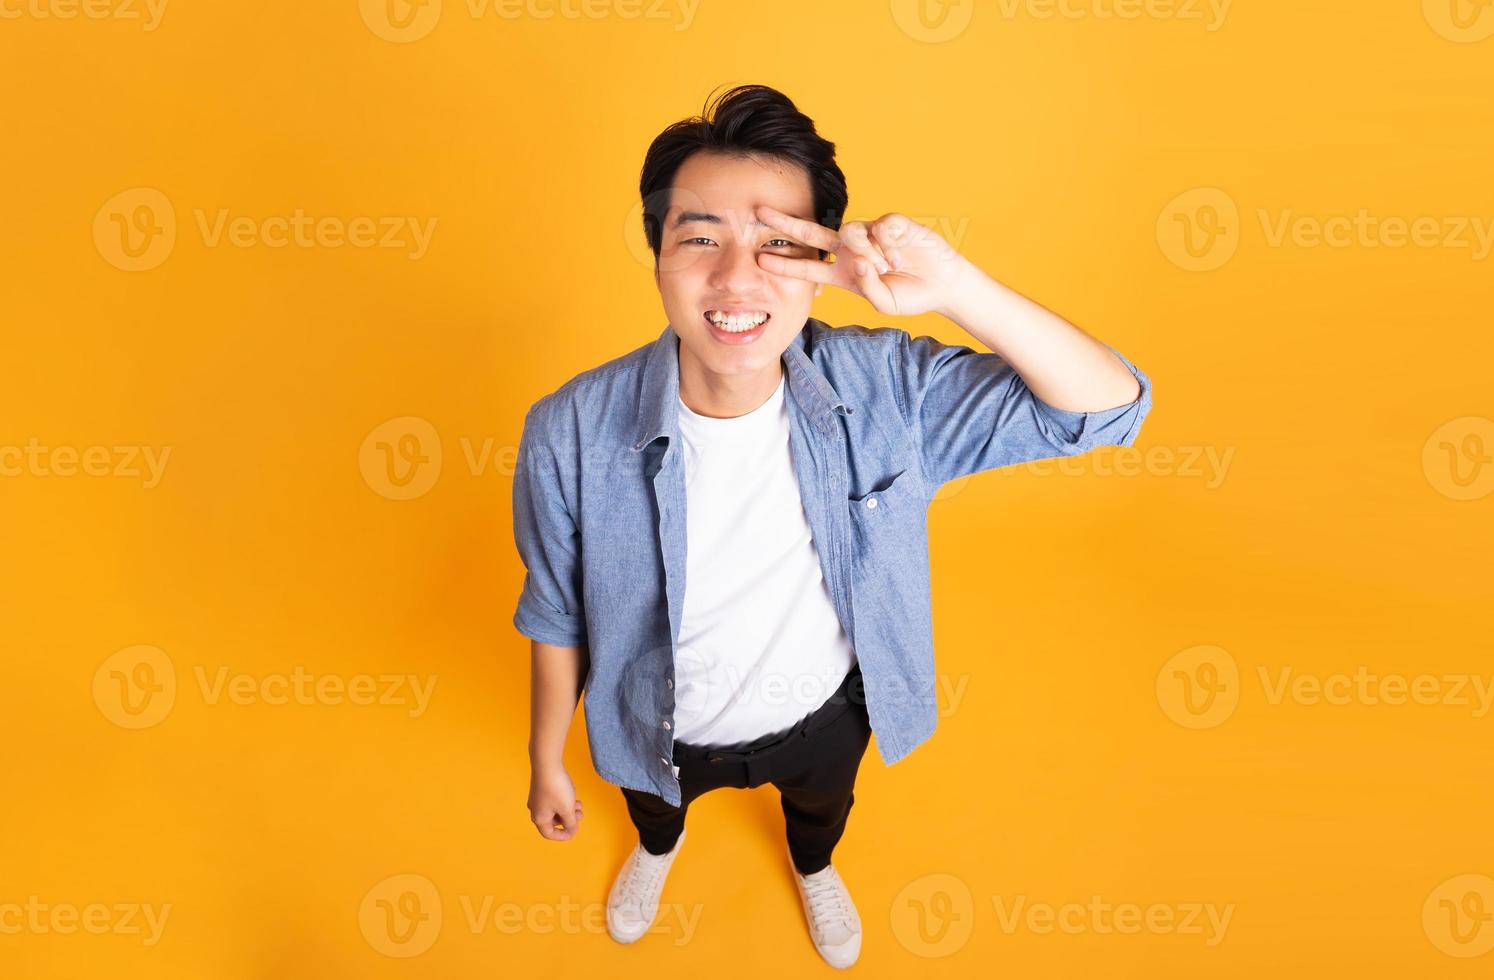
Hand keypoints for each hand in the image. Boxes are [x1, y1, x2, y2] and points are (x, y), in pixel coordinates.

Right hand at [528, 764, 582, 840]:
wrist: (547, 763)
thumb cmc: (556, 788)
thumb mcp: (567, 809)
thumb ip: (570, 823)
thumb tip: (571, 830)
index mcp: (539, 818)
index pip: (549, 834)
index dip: (563, 835)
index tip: (574, 831)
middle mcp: (535, 809)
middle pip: (553, 821)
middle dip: (568, 819)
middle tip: (580, 814)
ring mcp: (537, 798)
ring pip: (555, 810)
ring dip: (568, 809)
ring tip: (579, 804)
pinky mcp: (541, 788)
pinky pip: (553, 800)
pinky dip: (563, 801)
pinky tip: (572, 794)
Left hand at [754, 205, 969, 316]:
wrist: (942, 284)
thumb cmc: (911, 295)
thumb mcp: (885, 304)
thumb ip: (869, 288)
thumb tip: (860, 261)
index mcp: (844, 272)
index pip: (809, 266)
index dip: (786, 263)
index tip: (760, 260)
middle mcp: (852, 251)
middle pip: (812, 232)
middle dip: (786, 223)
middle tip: (760, 212)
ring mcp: (870, 235)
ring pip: (850, 231)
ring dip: (865, 251)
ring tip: (885, 268)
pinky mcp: (890, 223)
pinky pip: (879, 228)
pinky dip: (887, 246)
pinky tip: (898, 259)